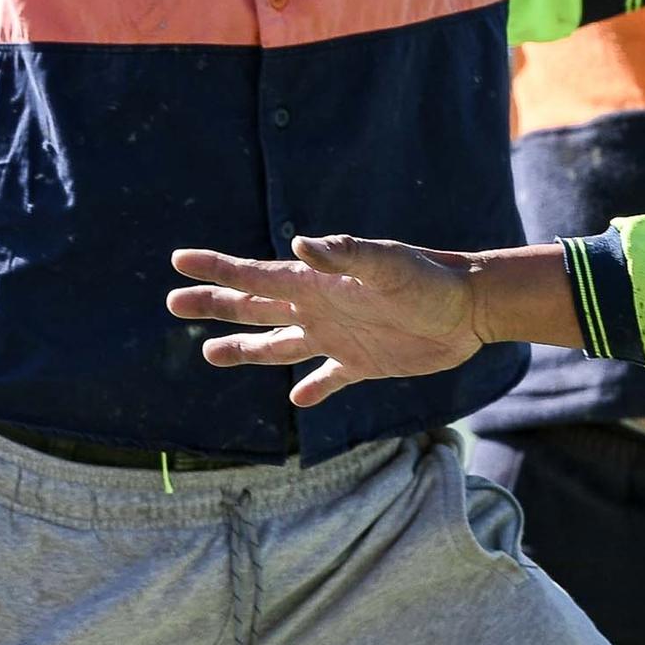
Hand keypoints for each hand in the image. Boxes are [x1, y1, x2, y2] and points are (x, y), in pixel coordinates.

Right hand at [167, 236, 487, 404]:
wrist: (470, 308)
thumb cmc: (429, 278)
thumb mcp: (386, 264)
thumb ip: (345, 255)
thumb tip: (301, 246)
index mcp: (317, 283)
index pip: (255, 276)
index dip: (217, 270)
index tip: (179, 261)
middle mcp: (319, 308)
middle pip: (254, 308)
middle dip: (215, 306)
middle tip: (174, 302)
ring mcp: (338, 337)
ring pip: (278, 346)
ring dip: (245, 349)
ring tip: (210, 353)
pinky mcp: (363, 363)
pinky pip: (328, 379)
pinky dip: (312, 389)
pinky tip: (298, 399)